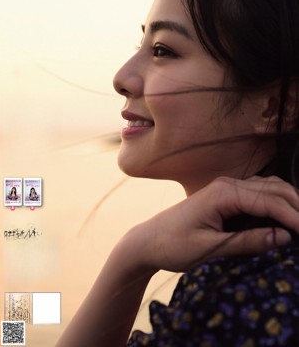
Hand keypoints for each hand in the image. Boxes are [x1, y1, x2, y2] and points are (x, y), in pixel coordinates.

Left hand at [125, 176, 298, 272]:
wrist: (148, 241)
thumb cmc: (173, 245)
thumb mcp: (210, 247)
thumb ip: (247, 241)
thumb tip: (284, 237)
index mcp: (223, 193)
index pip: (269, 201)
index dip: (294, 217)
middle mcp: (227, 185)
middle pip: (274, 189)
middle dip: (296, 206)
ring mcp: (226, 188)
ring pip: (268, 188)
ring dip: (288, 202)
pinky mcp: (224, 197)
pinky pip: (257, 194)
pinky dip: (275, 203)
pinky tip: (283, 218)